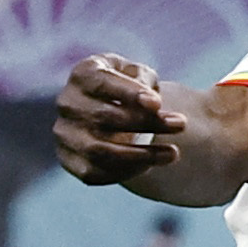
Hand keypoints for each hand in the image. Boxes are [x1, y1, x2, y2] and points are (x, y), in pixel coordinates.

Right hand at [54, 53, 184, 184]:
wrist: (104, 111)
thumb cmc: (127, 88)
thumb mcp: (137, 74)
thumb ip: (143, 79)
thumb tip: (152, 105)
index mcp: (83, 75)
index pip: (102, 83)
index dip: (130, 93)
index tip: (158, 103)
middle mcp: (68, 103)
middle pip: (106, 117)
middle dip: (147, 123)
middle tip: (181, 124)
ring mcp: (65, 134)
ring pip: (101, 150)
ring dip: (141, 155)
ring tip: (173, 153)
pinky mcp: (69, 159)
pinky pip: (95, 172)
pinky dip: (127, 171)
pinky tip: (151, 163)